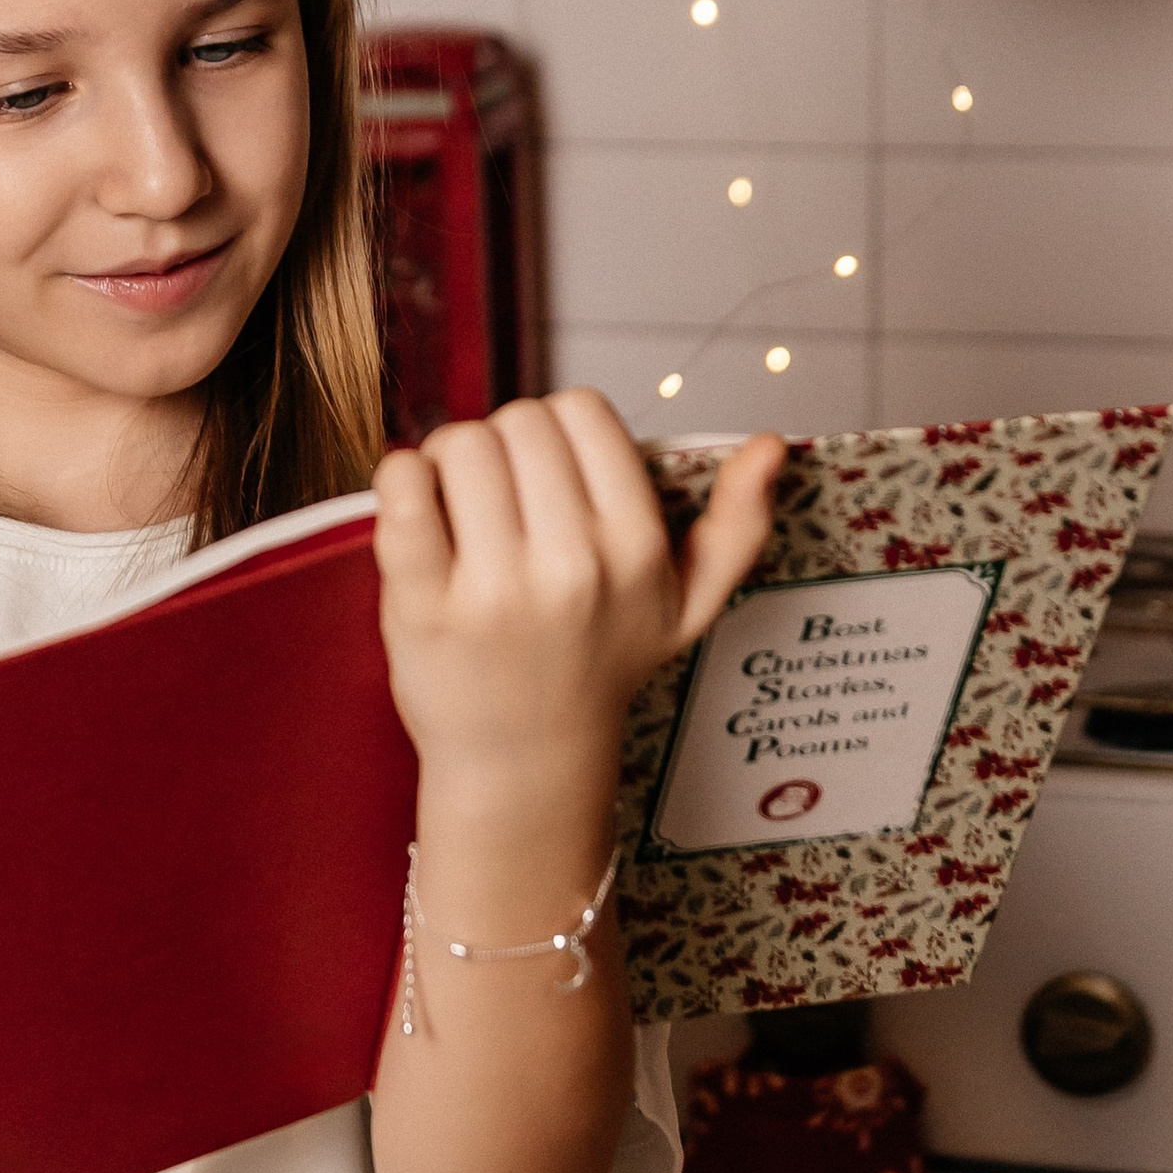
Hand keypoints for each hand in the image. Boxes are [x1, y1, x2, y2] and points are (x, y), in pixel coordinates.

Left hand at [373, 394, 783, 808]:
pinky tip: (418, 511)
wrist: (524, 761)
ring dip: (449, 462)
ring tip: (460, 510)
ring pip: (460, 444)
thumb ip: (736, 526)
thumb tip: (772, 444)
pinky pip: (402, 486)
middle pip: (518, 421)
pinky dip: (401, 478)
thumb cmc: (598, 667)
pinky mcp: (423, 603)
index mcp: (636, 549)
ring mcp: (494, 587)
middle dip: (503, 445)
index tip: (548, 474)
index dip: (556, 428)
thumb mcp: (688, 607)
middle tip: (500, 495)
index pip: (583, 410)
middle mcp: (572, 565)